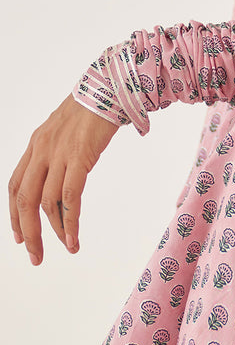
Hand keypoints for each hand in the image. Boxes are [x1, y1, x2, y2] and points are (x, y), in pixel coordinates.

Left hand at [9, 95, 118, 264]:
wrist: (109, 88)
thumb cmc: (93, 107)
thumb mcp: (66, 129)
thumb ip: (59, 150)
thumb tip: (64, 173)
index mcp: (36, 144)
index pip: (15, 185)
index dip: (14, 214)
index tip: (20, 236)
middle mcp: (42, 150)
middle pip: (25, 200)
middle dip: (28, 232)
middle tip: (34, 255)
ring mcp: (59, 154)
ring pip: (46, 203)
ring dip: (53, 231)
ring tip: (65, 248)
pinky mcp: (79, 158)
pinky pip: (69, 197)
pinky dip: (69, 222)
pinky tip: (73, 237)